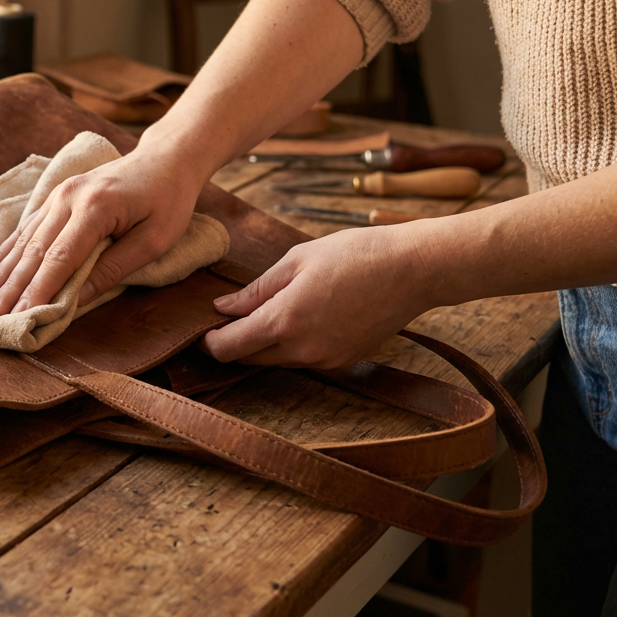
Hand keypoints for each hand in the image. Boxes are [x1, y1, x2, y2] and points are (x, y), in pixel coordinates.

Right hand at [0, 148, 202, 316]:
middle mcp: (68, 197)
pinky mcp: (56, 197)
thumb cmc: (168, 201)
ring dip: (2, 274)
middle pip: (34, 250)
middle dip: (11, 288)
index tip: (21, 317)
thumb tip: (77, 300)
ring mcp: (59, 194)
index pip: (60, 257)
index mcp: (95, 207)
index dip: (38, 290)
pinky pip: (26, 229)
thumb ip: (114, 268)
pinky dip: (7, 253)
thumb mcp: (154, 240)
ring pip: (24, 240)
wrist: (165, 159)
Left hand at [201, 225, 437, 368]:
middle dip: (233, 342)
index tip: (203, 329)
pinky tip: (302, 317)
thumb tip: (222, 308)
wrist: (414, 270)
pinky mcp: (344, 361)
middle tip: (228, 317)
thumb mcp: (297, 260)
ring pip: (276, 359)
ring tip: (268, 310)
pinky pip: (304, 358)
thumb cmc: (356, 254)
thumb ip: (256, 289)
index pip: (229, 348)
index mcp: (285, 321)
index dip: (208, 342)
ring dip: (264, 342)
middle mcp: (302, 349)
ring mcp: (325, 360)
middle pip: (249, 358)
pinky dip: (292, 344)